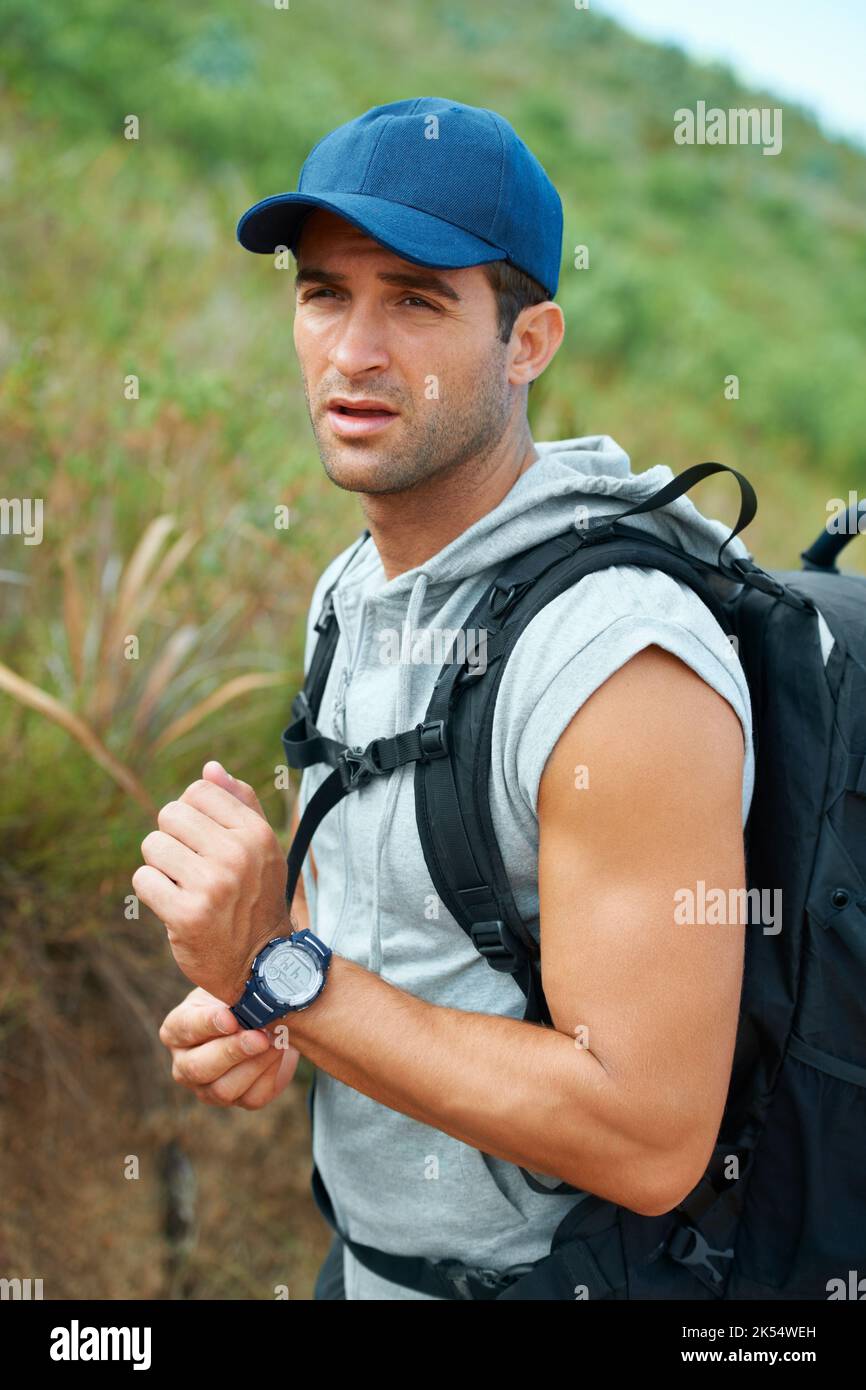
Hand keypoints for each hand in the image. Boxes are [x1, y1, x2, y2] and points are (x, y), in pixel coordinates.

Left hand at [133, 760, 289, 1002]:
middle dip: (173, 838)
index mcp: (256, 833)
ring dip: (160, 865)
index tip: (203, 840)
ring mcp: (211, 885)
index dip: (192, 812)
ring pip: (153, 845)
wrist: (262, 965)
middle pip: (171, 814)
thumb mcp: (262, 849)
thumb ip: (240, 804)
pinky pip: (144, 879)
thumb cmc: (257, 899)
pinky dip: (152, 891)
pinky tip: (174, 905)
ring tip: (183, 885)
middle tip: (190, 866)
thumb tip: (210, 768)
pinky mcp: (186, 915)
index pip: (200, 789)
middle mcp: (236, 855)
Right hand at [159, 985, 300, 1108]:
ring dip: (255, 1064)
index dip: (207, 1024)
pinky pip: (252, 1097)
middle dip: (232, 1051)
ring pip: (224, 1089)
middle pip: (198, 1068)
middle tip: (259, 1036)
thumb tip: (245, 1003)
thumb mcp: (230, 990)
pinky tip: (280, 1051)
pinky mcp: (238, 1100)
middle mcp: (184, 1065)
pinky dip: (270, 1074)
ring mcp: (208, 1088)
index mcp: (176, 1031)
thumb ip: (231, 994)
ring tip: (276, 1041)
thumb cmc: (240, 999)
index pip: (184, 1029)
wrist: (265, 1020)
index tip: (231, 1017)